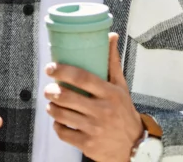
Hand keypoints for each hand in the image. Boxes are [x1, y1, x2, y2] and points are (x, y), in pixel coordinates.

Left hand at [45, 33, 144, 161]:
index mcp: (110, 93)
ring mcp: (94, 128)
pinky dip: (57, 126)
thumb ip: (112, 62)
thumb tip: (111, 36)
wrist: (134, 147)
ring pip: (62, 115)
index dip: (63, 71)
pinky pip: (63, 132)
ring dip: (52, 107)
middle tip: (48, 88)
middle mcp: (102, 110)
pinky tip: (59, 121)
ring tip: (52, 103)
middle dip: (51, 91)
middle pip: (67, 96)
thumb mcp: (121, 87)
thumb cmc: (124, 112)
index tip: (51, 67)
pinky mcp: (88, 144)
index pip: (83, 77)